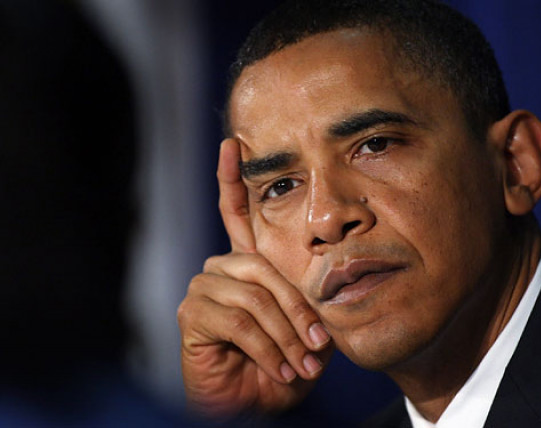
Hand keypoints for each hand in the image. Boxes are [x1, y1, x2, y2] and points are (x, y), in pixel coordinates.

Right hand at [177, 139, 332, 417]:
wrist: (257, 405)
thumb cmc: (283, 365)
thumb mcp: (307, 328)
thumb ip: (311, 299)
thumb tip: (330, 284)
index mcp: (248, 265)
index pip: (238, 213)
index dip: (233, 178)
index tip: (233, 142)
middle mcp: (222, 269)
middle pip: (263, 265)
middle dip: (297, 308)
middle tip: (319, 344)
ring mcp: (204, 289)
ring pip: (254, 296)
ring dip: (284, 335)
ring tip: (301, 365)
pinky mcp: (192, 315)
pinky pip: (237, 321)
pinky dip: (265, 348)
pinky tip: (277, 370)